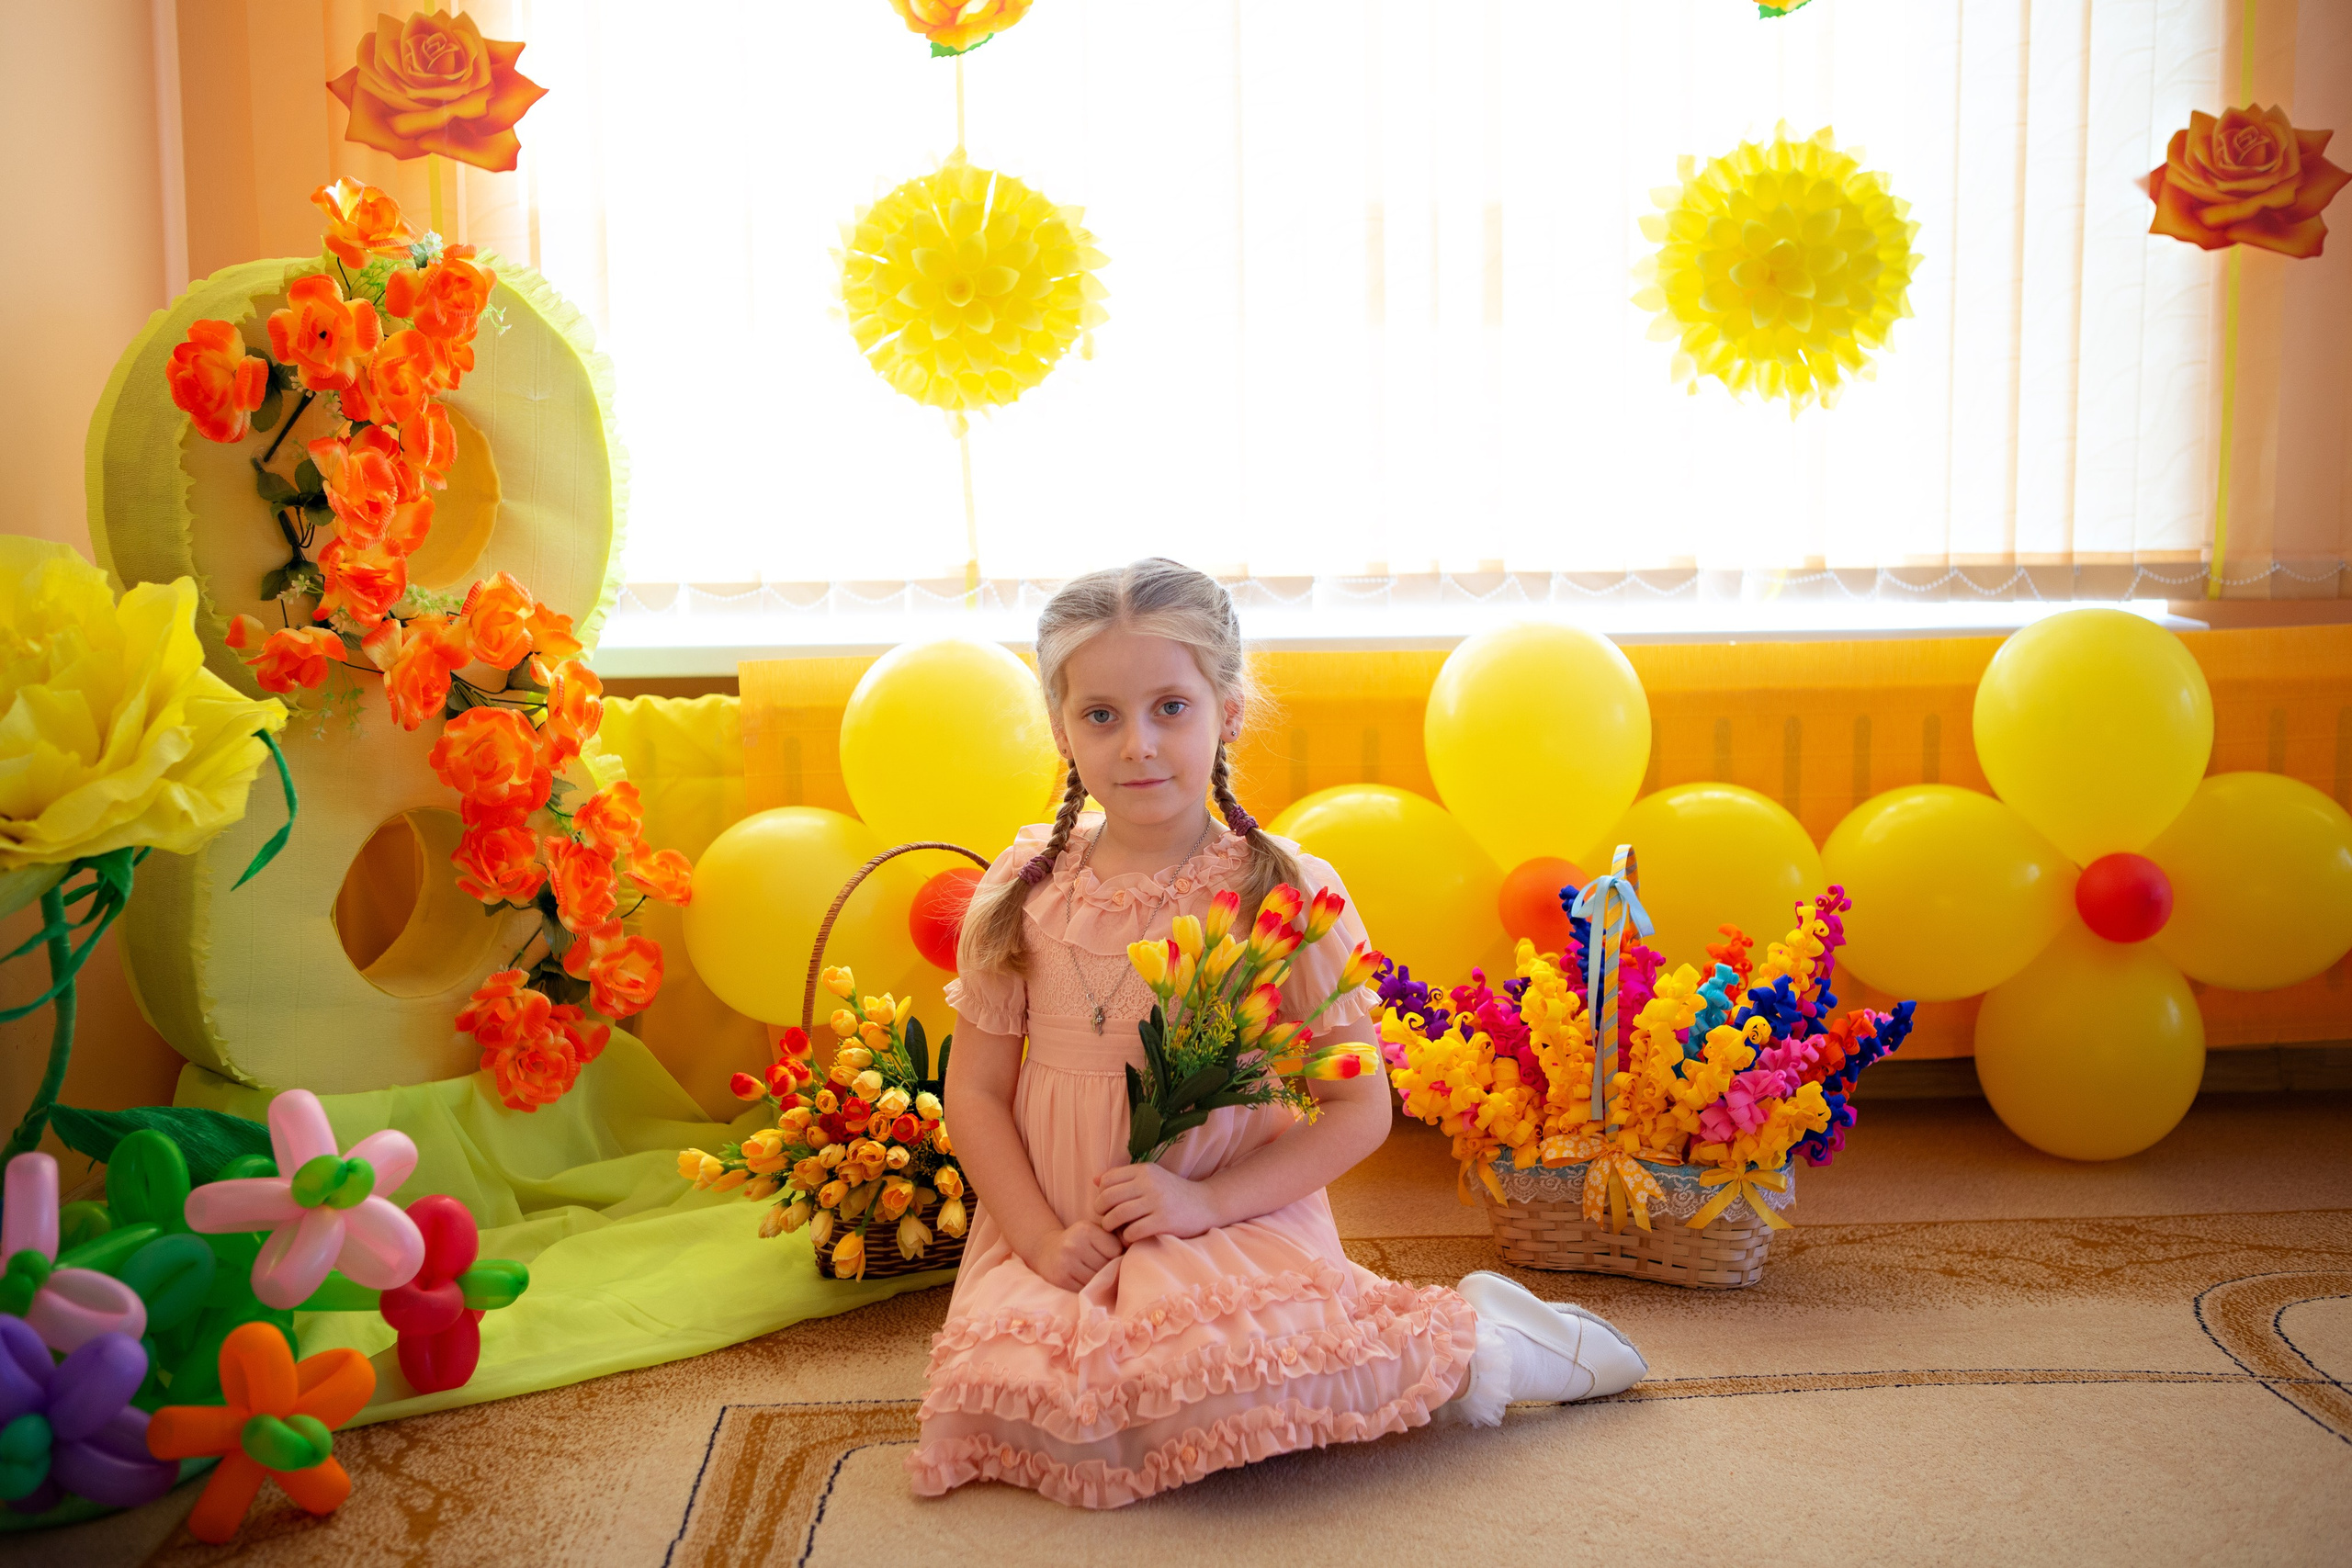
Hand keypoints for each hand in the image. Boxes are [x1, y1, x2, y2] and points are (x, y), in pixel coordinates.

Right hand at [1026, 1221, 1122, 1290]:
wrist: (1046, 1251)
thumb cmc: (1078, 1241)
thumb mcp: (1093, 1231)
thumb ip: (1113, 1237)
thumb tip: (1136, 1248)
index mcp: (1085, 1230)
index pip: (1115, 1249)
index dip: (1117, 1254)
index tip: (1112, 1255)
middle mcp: (1074, 1245)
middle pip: (1106, 1265)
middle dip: (1109, 1268)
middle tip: (1106, 1267)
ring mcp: (1066, 1263)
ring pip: (1097, 1279)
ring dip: (1100, 1279)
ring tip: (1097, 1274)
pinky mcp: (1061, 1279)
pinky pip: (1085, 1287)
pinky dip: (1089, 1286)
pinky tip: (1086, 1279)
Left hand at [1096, 1162, 1223, 1243]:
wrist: (1206, 1204)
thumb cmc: (1173, 1193)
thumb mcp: (1151, 1178)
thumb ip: (1124, 1177)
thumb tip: (1095, 1180)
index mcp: (1144, 1171)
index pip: (1107, 1180)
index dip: (1101, 1194)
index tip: (1106, 1204)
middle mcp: (1149, 1184)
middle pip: (1108, 1197)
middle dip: (1101, 1211)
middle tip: (1106, 1219)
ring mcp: (1157, 1203)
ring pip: (1117, 1215)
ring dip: (1110, 1225)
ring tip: (1115, 1229)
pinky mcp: (1163, 1222)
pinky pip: (1132, 1231)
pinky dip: (1126, 1236)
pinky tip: (1131, 1236)